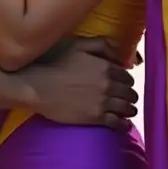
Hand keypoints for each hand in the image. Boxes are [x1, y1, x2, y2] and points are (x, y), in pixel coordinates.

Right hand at [18, 37, 137, 129]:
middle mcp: (108, 85)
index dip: (126, 80)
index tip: (123, 83)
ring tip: (128, 110)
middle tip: (126, 97)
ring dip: (129, 109)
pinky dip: (123, 124)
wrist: (38, 86)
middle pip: (129, 92)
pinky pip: (117, 123)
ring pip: (126, 108)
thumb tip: (119, 54)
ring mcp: (102, 102)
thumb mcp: (78, 45)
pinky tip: (123, 124)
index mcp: (106, 66)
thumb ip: (101, 45)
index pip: (127, 76)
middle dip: (129, 94)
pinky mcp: (95, 118)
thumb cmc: (55, 62)